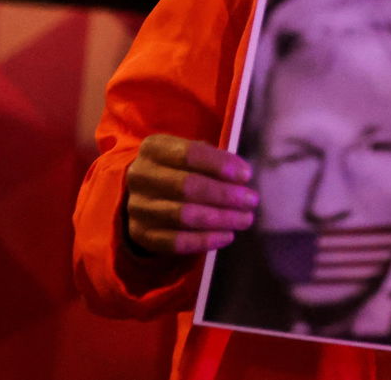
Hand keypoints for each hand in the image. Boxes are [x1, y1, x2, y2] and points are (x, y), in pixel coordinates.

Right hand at [123, 134, 258, 255]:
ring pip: (184, 216)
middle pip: (187, 187)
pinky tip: (227, 236)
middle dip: (225, 194)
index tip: (246, 175)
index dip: (220, 165)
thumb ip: (213, 159)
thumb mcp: (189, 154)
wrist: (143, 195)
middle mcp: (141, 176)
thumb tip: (241, 174)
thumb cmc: (176, 169)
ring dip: (220, 218)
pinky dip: (206, 240)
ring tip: (245, 219)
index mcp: (153, 149)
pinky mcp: (142, 234)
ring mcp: (139, 207)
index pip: (189, 154)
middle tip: (251, 200)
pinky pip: (177, 242)